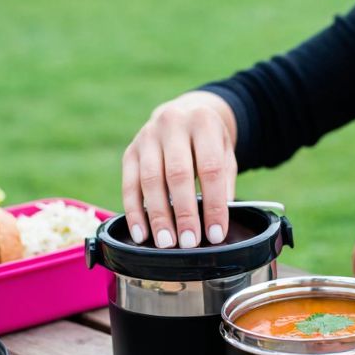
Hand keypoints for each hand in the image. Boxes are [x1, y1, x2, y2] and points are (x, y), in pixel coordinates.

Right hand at [122, 91, 237, 247]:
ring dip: (158, 216)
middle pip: (178, 174)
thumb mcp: (225, 152)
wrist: (184, 111)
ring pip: (150, 180)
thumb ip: (224, 182)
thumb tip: (217, 222)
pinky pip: (129, 185)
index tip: (216, 234)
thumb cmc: (208, 140)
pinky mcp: (130, 151)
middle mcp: (172, 125)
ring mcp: (147, 137)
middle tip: (189, 242)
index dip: (214, 204)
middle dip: (184, 212)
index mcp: (203, 123)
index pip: (210, 168)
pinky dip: (133, 212)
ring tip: (166, 243)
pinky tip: (141, 233)